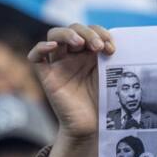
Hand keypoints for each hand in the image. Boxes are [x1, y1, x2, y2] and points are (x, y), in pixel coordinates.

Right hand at [27, 24, 114, 140]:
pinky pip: (36, 57)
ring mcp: (59, 64)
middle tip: (99, 47)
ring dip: (68, 34)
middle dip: (88, 33)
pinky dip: (41, 47)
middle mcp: (73, 55)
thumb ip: (110, 57)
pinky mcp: (47, 77)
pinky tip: (53, 46)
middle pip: (73, 29)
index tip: (112, 48)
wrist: (92, 126)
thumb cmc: (103, 101)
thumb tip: (119, 38)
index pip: (90, 30)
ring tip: (81, 43)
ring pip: (54, 35)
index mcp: (89, 53)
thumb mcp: (110, 75)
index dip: (100, 33)